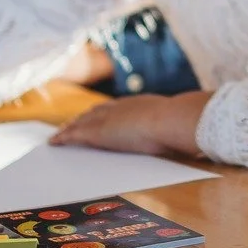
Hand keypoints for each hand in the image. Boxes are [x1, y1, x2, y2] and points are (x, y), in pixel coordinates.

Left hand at [51, 91, 209, 156]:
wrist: (172, 121)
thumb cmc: (183, 125)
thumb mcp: (181, 125)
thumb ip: (180, 128)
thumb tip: (194, 134)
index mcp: (142, 104)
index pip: (117, 108)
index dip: (105, 113)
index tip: (98, 116)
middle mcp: (121, 107)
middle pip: (95, 112)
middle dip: (82, 119)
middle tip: (71, 125)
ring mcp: (108, 118)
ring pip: (81, 122)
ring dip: (69, 128)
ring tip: (58, 137)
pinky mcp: (97, 132)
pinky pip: (74, 135)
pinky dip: (63, 137)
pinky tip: (53, 143)